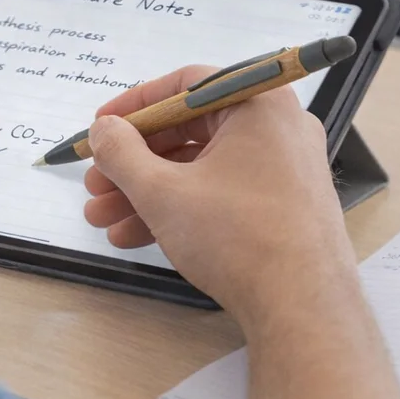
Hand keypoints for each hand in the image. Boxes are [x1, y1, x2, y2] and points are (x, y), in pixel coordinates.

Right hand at [83, 67, 356, 326]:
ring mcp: (282, 170)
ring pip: (199, 168)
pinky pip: (220, 192)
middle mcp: (276, 128)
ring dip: (146, 191)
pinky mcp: (282, 207)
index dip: (134, 105)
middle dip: (133, 162)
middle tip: (95, 183)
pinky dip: (179, 209)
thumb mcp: (163, 191)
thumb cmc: (235, 236)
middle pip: (188, 130)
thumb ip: (121, 153)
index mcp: (257, 105)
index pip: (185, 85)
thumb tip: (103, 129)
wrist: (305, 314)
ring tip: (102, 219)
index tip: (100, 127)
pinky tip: (134, 236)